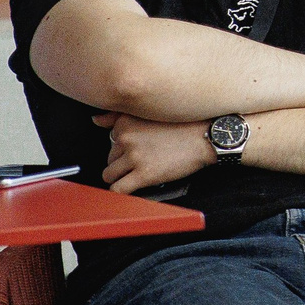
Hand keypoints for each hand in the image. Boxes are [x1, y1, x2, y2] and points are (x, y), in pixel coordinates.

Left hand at [94, 111, 216, 194]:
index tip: (136, 149)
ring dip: (122, 177)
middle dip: (123, 162)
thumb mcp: (151, 112)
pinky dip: (122, 191)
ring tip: (141, 172)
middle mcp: (127, 137)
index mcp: (126, 121)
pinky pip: (118, 189)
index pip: (109, 141)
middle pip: (108, 158)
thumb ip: (118, 115)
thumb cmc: (186, 125)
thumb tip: (96, 120)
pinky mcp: (144, 174)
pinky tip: (134, 186)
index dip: (123, 148)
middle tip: (144, 160)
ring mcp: (134, 156)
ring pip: (109, 174)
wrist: (208, 136)